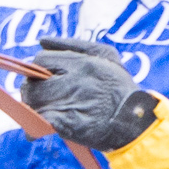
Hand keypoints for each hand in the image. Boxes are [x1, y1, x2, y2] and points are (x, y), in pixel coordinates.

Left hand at [29, 34, 160, 149]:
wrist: (135, 121)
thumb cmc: (120, 86)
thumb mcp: (106, 55)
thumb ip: (74, 44)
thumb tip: (42, 40)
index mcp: (83, 64)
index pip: (41, 60)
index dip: (40, 68)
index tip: (47, 77)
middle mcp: (75, 82)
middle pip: (32, 82)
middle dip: (34, 88)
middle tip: (44, 95)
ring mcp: (70, 104)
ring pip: (32, 101)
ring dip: (33, 106)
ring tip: (48, 109)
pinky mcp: (67, 125)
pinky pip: (37, 122)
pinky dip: (33, 127)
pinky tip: (38, 128)